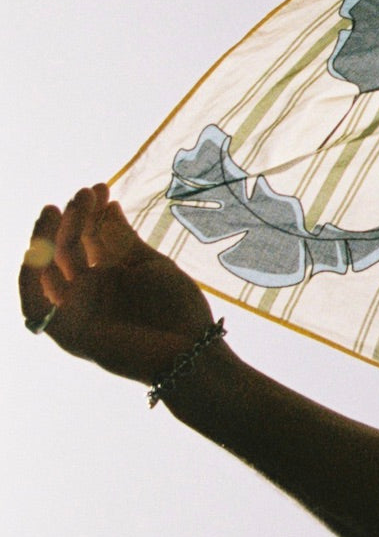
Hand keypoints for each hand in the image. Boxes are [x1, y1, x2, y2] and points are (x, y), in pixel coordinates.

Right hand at [20, 184, 214, 384]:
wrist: (192, 349)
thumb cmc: (179, 308)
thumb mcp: (150, 265)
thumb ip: (122, 239)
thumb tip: (107, 205)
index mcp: (111, 276)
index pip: (90, 238)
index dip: (92, 213)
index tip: (101, 188)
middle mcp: (90, 292)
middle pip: (69, 249)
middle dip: (75, 218)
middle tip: (86, 192)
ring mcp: (77, 311)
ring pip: (49, 270)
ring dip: (51, 236)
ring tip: (62, 206)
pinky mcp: (67, 333)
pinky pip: (36, 307)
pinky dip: (29, 280)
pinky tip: (35, 248)